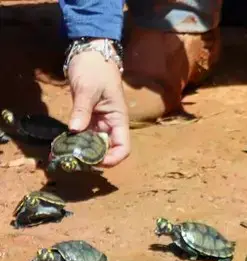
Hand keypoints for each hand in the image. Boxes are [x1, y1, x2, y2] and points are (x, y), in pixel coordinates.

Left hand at [66, 50, 130, 166]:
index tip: (95, 161)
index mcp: (118, 119)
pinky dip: (75, 140)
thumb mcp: (88, 90)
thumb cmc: (95, 70)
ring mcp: (99, 121)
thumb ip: (81, 111)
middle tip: (73, 160)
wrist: (90, 53)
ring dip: (82, 150)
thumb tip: (74, 131)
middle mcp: (111, 124)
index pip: (123, 147)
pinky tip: (63, 143)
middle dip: (94, 157)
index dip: (113, 158)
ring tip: (65, 153)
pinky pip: (83, 134)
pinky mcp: (87, 117)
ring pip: (93, 143)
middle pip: (107, 149)